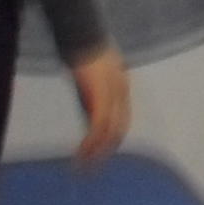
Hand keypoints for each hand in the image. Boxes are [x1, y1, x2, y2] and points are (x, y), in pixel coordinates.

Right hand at [67, 43, 131, 164]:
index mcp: (122, 87)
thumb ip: (95, 91)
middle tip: (92, 168)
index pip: (122, 120)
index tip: (101, 153)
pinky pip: (99, 126)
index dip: (113, 138)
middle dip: (106, 150)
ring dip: (97, 152)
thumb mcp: (95, 74)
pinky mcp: (101, 96)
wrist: (84, 36)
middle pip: (118, 129)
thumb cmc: (86, 51)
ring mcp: (113, 96)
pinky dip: (91, 142)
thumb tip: (90, 108)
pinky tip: (81, 152)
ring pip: (109, 131)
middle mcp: (121, 93)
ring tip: (84, 167)